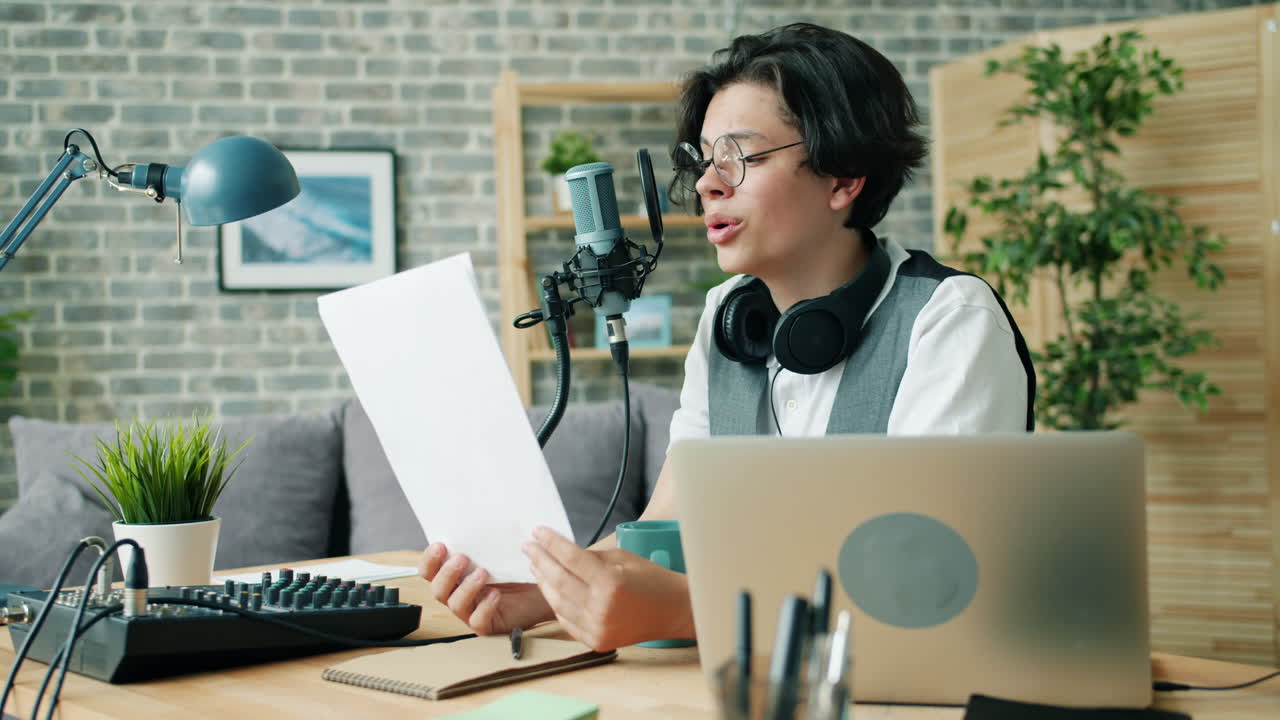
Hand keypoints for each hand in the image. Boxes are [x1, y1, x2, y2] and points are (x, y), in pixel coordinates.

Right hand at [417, 542, 554, 634]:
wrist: (547, 582)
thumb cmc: (521, 564)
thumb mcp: (500, 547)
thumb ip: (483, 538)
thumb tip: (474, 516)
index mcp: (457, 573)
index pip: (430, 569)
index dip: (430, 559)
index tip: (440, 545)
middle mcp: (460, 592)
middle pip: (437, 589)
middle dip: (446, 573)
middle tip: (463, 558)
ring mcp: (472, 609)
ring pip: (454, 605)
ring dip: (466, 587)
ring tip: (483, 573)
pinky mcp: (488, 624)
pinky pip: (477, 621)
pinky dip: (484, 607)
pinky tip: (495, 595)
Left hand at [523, 525, 695, 652]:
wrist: (674, 611)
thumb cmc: (652, 580)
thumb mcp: (622, 558)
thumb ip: (590, 557)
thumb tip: (559, 551)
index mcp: (610, 583)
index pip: (570, 558)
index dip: (550, 543)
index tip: (537, 531)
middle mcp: (601, 608)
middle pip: (559, 580)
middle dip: (540, 559)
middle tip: (528, 545)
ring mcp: (597, 628)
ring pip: (557, 602)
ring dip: (543, 581)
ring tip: (535, 565)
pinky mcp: (595, 640)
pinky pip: (566, 620)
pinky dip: (555, 603)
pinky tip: (549, 588)